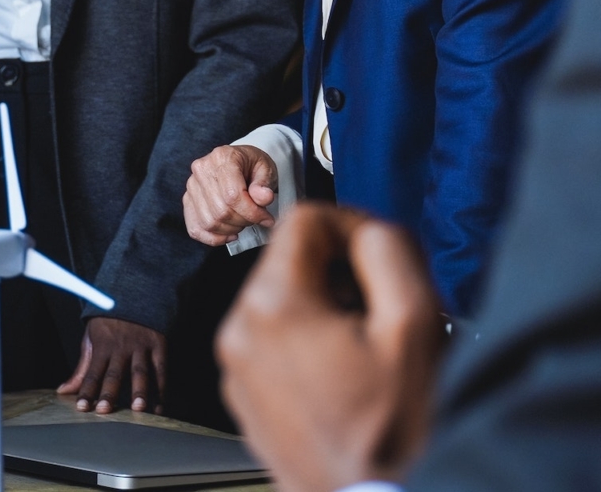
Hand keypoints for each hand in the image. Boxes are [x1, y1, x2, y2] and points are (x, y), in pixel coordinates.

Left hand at [58, 317, 165, 413]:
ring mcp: (141, 347)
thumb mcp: (91, 340)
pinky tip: (159, 407)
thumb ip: (82, 369)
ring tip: (139, 409)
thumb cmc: (108, 324)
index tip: (81, 408)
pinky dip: (162, 390)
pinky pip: (161, 371)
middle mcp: (121, 348)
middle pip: (114, 374)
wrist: (134, 297)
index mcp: (102, 346)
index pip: (92, 373)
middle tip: (105, 410)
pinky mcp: (159, 346)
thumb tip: (63, 391)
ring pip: (140, 372)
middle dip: (109, 392)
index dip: (86, 391)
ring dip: (140, 391)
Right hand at [184, 144, 277, 245]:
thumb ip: (264, 184)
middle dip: (243, 222)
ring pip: (209, 222)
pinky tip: (228, 235)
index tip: (266, 218)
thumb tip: (263, 198)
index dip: (251, 213)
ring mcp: (191, 185)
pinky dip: (212, 238)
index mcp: (222, 158)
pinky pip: (195, 228)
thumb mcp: (266, 169)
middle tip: (256, 219)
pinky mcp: (188, 200)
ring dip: (230, 230)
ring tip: (243, 222)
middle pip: (221, 211)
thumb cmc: (253, 165)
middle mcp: (202, 170)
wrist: (239, 162)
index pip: (233, 196)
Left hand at [217, 202, 443, 491]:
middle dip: (339, 273)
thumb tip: (368, 230)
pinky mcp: (240, 393)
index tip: (380, 255)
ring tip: (362, 353)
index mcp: (273, 304)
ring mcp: (233, 365)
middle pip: (289, 260)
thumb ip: (391, 254)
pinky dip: (304, 346)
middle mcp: (238, 329)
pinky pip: (270, 343)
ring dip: (323, 310)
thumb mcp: (415, 326)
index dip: (351, 225)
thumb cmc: (391, 430)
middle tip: (378, 314)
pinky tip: (340, 380)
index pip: (303, 219)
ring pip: (280, 302)